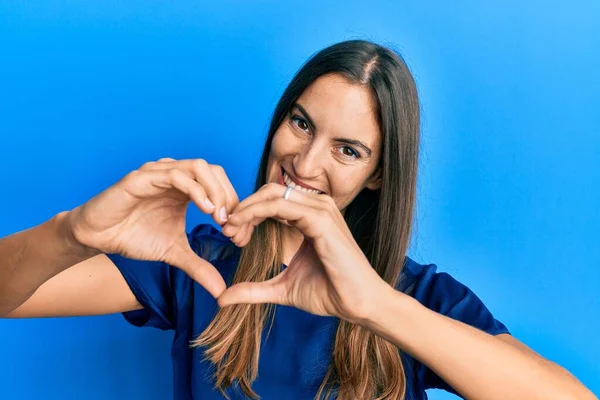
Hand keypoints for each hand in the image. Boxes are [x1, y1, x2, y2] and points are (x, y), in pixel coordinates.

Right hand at [67, 158, 239, 297]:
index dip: (233, 204)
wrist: (97, 238)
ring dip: (215, 192)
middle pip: (215, 171)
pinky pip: (176, 175)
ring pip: (199, 167)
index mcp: (185, 187)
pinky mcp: (142, 177)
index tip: (236, 231)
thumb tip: (221, 290)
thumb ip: (199, 266)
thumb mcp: (174, 253)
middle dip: (229, 196)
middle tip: (231, 225)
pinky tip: (205, 210)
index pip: (220, 183)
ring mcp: (159, 172)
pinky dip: (196, 190)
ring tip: (220, 217)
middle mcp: (175, 174)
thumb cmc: (134, 236)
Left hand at [219, 183, 388, 323]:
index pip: (271, 201)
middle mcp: (316, 206)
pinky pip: (280, 205)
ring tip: (231, 230)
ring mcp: (320, 209)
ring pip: (272, 194)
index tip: (230, 236)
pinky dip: (256, 212)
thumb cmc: (329, 293)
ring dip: (246, 209)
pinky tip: (242, 227)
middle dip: (243, 209)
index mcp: (310, 217)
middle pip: (268, 192)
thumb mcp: (282, 289)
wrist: (358, 304)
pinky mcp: (320, 218)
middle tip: (226, 231)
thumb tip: (222, 298)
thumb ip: (253, 290)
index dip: (247, 214)